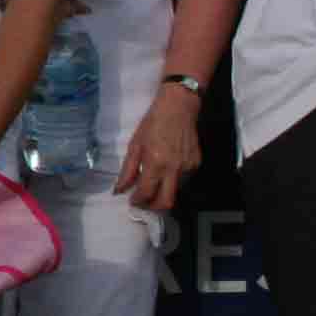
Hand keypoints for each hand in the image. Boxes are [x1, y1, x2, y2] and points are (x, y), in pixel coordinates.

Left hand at [114, 86, 203, 211]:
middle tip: (144, 202)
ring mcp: (188, 167)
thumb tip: (119, 190)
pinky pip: (183, 179)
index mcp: (156, 163)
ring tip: (154, 182)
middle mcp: (174, 168)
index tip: (133, 201)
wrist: (178, 107)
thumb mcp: (135, 145)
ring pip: (175, 191)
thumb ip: (127, 171)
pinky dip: (172, 179)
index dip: (138, 201)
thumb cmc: (152, 123)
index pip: (147, 193)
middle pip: (166, 202)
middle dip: (153, 207)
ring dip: (163, 192)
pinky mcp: (196, 163)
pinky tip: (167, 168)